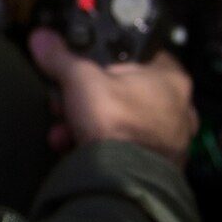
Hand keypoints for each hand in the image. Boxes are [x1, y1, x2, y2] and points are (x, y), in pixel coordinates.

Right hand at [28, 27, 197, 169]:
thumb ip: (61, 57)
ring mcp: (171, 142)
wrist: (123, 182)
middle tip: (66, 103)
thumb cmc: (115, 121)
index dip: (107, 59)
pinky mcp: (158, 167)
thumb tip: (42, 39)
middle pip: (125, 93)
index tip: (84, 68)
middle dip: (89, 100)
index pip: (141, 55)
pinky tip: (76, 149)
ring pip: (122, 122)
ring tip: (65, 131)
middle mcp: (179, 109)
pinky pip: (124, 148)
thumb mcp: (80, 79)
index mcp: (170, 79)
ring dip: (89, 125)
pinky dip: (101, 147)